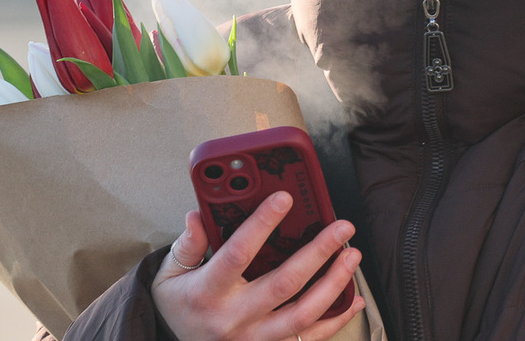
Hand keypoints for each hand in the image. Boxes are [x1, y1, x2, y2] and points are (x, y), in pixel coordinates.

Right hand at [152, 193, 365, 340]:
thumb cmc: (179, 305)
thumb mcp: (170, 275)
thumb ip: (187, 245)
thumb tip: (197, 215)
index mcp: (208, 292)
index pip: (237, 253)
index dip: (261, 224)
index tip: (284, 198)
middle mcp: (235, 318)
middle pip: (284, 283)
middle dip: (318, 252)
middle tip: (341, 227)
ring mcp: (255, 338)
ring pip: (303, 314)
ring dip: (333, 284)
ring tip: (351, 256)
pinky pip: (308, 338)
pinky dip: (335, 319)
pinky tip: (353, 298)